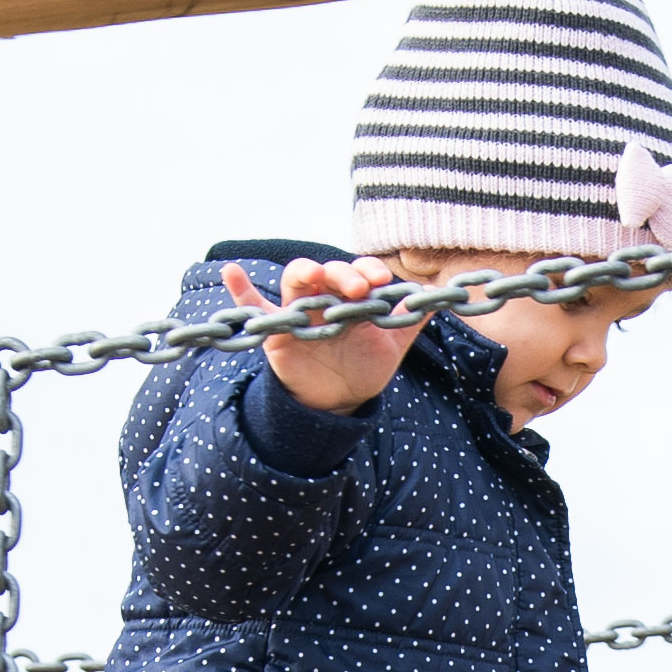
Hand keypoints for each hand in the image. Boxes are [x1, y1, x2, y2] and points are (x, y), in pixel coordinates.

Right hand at [225, 254, 416, 414]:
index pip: (358, 271)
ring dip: (304, 272)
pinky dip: (241, 290)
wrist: (338, 401)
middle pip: (329, 272)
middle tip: (360, 287)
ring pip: (296, 281)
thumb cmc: (364, 366)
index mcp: (352, 295)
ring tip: (312, 273)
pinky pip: (254, 308)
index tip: (382, 281)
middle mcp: (325, 297)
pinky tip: (232, 272)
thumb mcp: (392, 345)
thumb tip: (439, 297)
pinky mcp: (276, 332)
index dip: (368, 270)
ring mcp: (299, 311)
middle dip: (344, 274)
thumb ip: (410, 319)